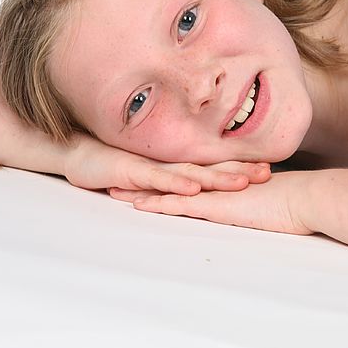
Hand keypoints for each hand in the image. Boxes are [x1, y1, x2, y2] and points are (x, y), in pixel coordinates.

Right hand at [63, 133, 270, 193]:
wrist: (80, 157)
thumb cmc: (116, 167)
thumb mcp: (150, 176)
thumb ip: (173, 179)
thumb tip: (199, 190)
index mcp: (176, 164)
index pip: (213, 165)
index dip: (239, 166)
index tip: (268, 169)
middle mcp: (168, 163)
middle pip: (209, 167)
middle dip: (239, 170)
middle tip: (267, 173)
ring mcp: (152, 167)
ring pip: (189, 173)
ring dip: (215, 178)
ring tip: (240, 182)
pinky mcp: (133, 173)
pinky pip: (158, 179)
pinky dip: (175, 184)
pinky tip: (192, 189)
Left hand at [108, 170, 314, 235]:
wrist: (308, 198)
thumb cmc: (298, 202)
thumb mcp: (271, 199)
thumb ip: (258, 199)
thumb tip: (257, 203)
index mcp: (226, 182)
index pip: (189, 177)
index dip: (166, 175)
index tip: (145, 174)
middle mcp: (215, 184)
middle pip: (171, 179)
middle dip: (143, 179)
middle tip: (116, 176)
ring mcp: (215, 193)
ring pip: (169, 190)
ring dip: (140, 191)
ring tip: (112, 190)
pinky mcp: (218, 205)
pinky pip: (181, 204)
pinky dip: (158, 204)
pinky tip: (138, 205)